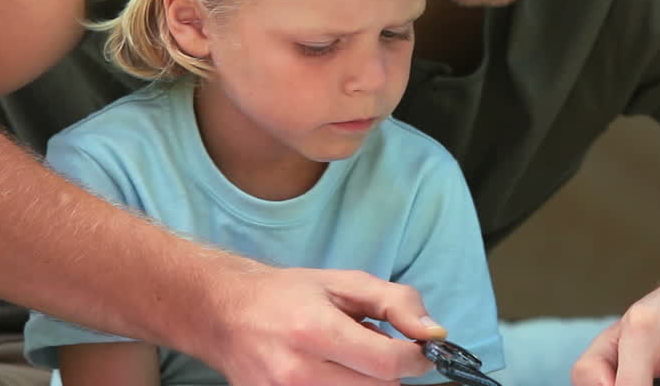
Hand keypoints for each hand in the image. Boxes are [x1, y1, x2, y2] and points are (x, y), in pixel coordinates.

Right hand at [191, 265, 447, 385]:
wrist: (224, 314)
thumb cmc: (290, 294)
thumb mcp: (346, 283)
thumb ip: (397, 303)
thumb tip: (435, 333)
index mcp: (316, 331)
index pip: (388, 363)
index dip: (417, 358)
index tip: (423, 350)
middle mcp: (297, 371)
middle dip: (390, 370)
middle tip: (377, 348)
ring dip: (367, 382)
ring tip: (350, 359)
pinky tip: (334, 372)